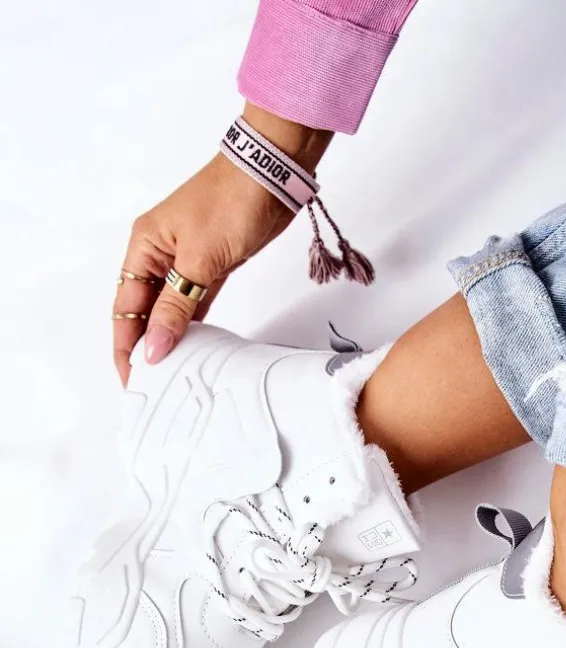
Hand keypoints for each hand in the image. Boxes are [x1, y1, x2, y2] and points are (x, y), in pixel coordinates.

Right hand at [113, 106, 331, 384]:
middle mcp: (159, 254)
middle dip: (145, 347)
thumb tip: (155, 346)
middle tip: (152, 385)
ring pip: (169, 309)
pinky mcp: (212, 265)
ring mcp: (186, 260)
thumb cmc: (231, 200)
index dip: (126, 346)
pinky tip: (193, 348)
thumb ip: (176, 307)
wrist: (272, 174)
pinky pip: (193, 302)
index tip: (132, 379)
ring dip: (169, 339)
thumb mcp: (200, 260)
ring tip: (171, 374)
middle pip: (143, 311)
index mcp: (144, 247)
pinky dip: (192, 325)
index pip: (125, 307)